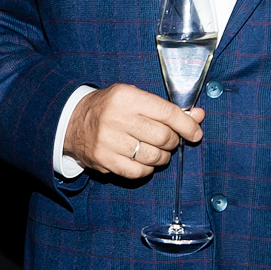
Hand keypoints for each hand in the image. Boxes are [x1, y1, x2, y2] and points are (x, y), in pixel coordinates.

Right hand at [63, 82, 203, 180]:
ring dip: (162, 157)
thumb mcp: (135, 98)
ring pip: (153, 157)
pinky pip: (138, 172)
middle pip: (163, 137)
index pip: (168, 113)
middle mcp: (117, 118)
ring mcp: (109, 141)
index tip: (196, 133)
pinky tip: (144, 161)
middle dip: (173, 141)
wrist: (72, 121)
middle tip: (169, 140)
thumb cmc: (110, 108)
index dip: (187, 125)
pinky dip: (147, 169)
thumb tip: (198, 116)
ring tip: (157, 151)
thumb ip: (166, 108)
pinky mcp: (104, 160)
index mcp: (127, 97)